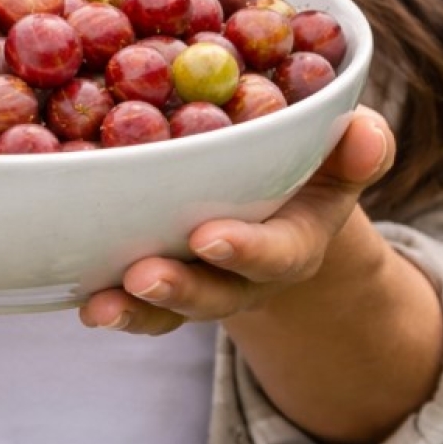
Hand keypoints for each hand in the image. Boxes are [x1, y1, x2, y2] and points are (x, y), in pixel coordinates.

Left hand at [79, 106, 395, 333]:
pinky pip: (131, 303)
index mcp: (293, 242)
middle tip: (143, 276)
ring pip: (166, 311)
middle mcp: (244, 276)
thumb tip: (366, 132)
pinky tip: (76, 296)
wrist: (280, 210)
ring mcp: (199, 285)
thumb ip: (357, 149)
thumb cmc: (308, 168)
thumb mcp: (340, 157)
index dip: (246, 250)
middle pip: (214, 294)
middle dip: (180, 288)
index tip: (209, 237)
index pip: (276, 252)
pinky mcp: (156, 286)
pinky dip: (106, 302)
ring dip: (133, 310)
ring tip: (98, 306)